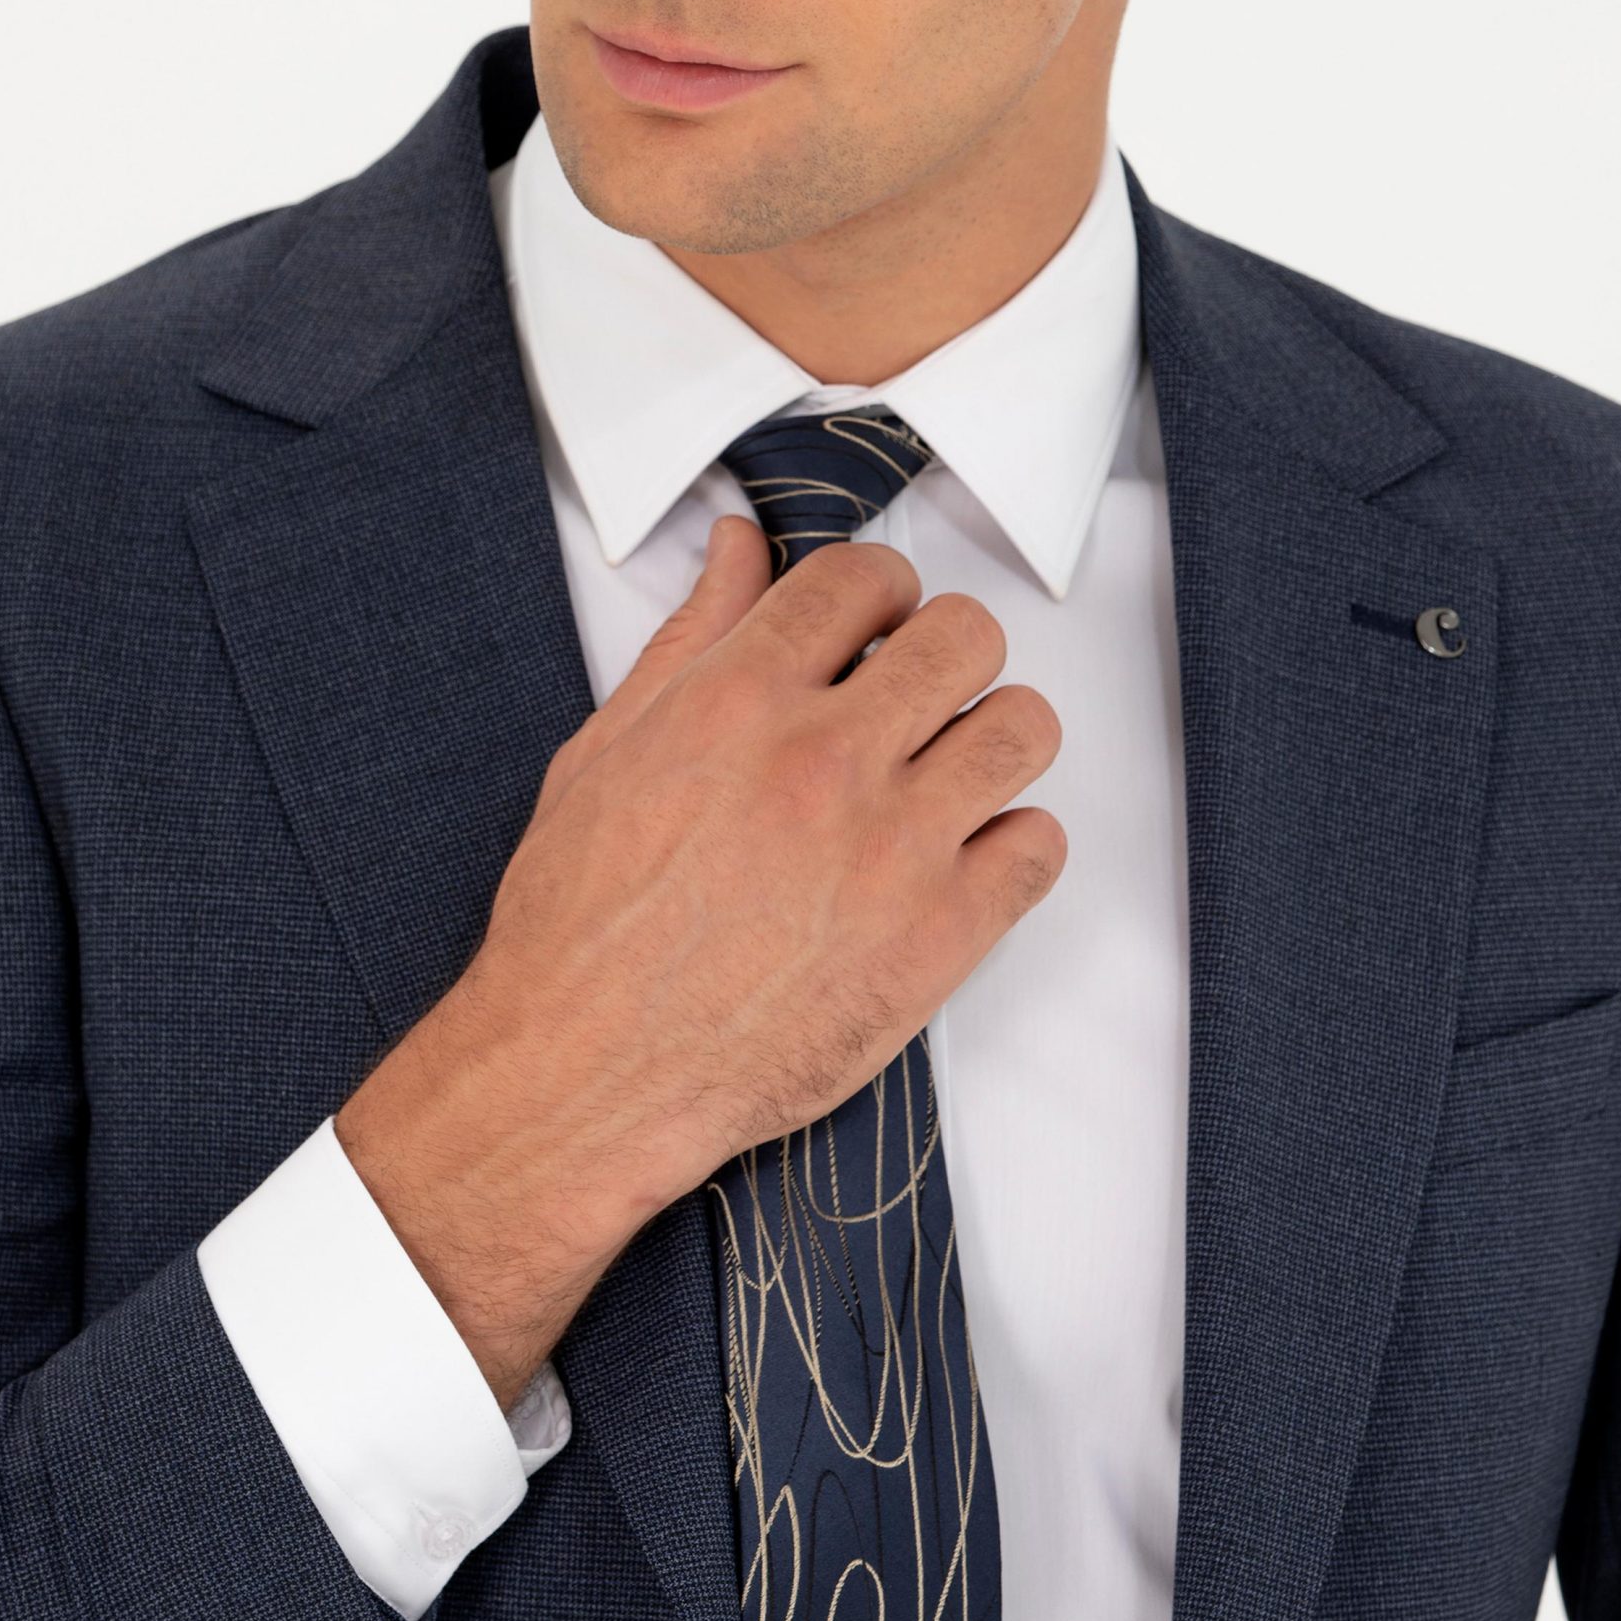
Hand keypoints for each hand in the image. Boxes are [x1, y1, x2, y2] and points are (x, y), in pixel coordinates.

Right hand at [336, 514, 1063, 1407]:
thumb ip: (690, 637)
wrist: (583, 1074)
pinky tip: (961, 859)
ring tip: (952, 771)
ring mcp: (891, 848)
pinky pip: (1040, 846)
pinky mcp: (937, 938)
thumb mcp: (607, 751)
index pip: (865, 577)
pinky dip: (1013, 845)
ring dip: (994, 738)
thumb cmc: (580, 925)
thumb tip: (740, 546)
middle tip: (920, 696)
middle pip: (967, 635)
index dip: (881, 593)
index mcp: (738, 697)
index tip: (878, 627)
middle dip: (947, 651)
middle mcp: (823, 758)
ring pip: (1023, 727)